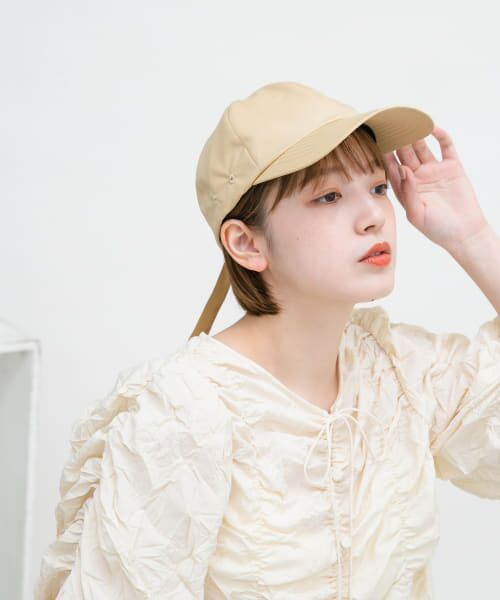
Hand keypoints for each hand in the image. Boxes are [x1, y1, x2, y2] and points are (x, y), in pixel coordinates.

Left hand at [383, 126, 489, 252]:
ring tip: (408, 122)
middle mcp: (418, 178)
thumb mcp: (417, 215)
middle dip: (398, 141)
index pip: (392, 169)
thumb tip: (403, 169)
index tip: (378, 142)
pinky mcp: (452, 167)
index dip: (385, 156)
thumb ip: (408, 193)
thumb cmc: (438, 229)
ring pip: (422, 148)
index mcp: (406, 189)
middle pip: (405, 154)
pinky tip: (433, 128)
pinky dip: (440, 136)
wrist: (465, 233)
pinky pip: (445, 147)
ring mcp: (435, 171)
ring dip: (415, 136)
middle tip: (392, 125)